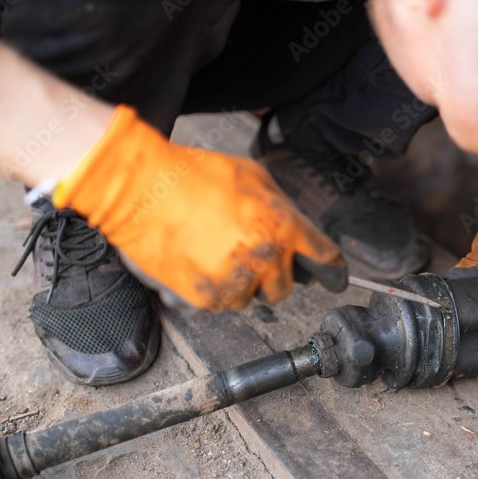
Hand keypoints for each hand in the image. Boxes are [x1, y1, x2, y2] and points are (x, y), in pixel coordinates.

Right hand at [52, 105, 345, 309]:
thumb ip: (282, 206)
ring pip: (251, 298)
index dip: (332, 270)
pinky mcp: (208, 297)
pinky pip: (222, 303)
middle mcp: (266, 259)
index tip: (336, 278)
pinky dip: (214, 289)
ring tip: (215, 252)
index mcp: (284, 227)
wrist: (141, 188)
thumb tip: (295, 227)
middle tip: (249, 255)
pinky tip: (199, 261)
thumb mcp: (253, 175)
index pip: (325, 258)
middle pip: (284, 288)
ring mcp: (236, 282)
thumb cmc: (195, 175)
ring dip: (241, 283)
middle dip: (273, 275)